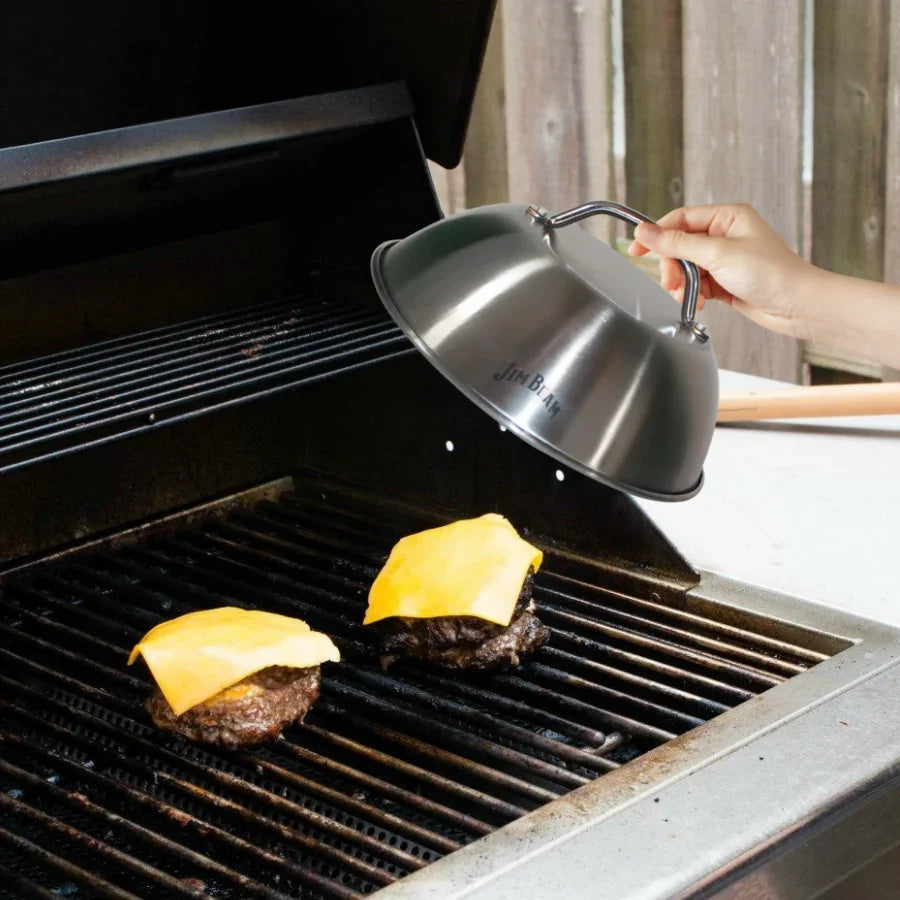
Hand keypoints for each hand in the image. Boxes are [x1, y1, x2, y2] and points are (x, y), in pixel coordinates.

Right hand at [627, 203, 814, 339]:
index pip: (681, 219)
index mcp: (727, 217)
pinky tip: (699, 302)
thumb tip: (646, 231)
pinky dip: (693, 294)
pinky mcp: (725, 280)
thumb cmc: (771, 274)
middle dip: (672, 266)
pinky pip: (697, 284)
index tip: (637, 248)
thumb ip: (678, 243)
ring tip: (687, 295)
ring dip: (682, 283)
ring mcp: (725, 259)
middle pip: (680, 246)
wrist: (796, 305)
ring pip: (686, 267)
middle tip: (671, 282)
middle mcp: (725, 235)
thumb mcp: (718, 254)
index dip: (657, 234)